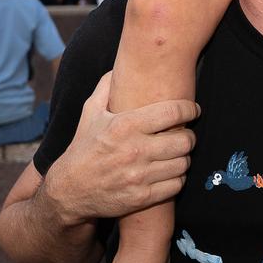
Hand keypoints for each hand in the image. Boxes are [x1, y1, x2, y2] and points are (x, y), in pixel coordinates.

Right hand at [44, 72, 198, 224]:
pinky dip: (178, 177)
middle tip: (185, 133)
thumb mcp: (90, 112)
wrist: (69, 191)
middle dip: (189, 135)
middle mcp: (134, 150)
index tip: (193, 110)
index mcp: (125, 125)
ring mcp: (139, 176)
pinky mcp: (142, 197)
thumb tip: (121, 64)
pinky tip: (170, 171)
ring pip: (183, 163)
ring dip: (184, 157)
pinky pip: (176, 185)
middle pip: (185, 140)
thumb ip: (106, 86)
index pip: (173, 112)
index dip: (190, 109)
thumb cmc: (84, 147)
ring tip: (177, 153)